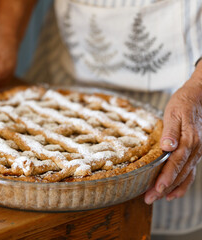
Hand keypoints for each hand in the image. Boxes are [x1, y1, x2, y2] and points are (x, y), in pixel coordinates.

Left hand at [144, 77, 201, 203]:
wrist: (198, 97)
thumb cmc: (183, 104)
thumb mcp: (173, 113)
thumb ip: (170, 131)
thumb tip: (167, 146)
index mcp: (189, 140)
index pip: (176, 163)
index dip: (166, 177)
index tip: (157, 188)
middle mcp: (195, 149)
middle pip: (179, 173)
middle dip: (164, 188)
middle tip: (149, 199)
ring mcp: (197, 152)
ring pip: (185, 176)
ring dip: (172, 189)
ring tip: (158, 198)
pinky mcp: (195, 153)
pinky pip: (190, 172)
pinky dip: (183, 184)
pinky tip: (173, 193)